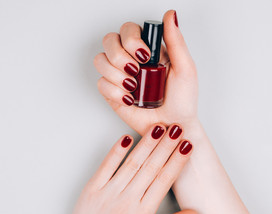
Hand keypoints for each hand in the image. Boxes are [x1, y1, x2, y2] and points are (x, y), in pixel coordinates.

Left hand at [66, 124, 196, 213]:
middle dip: (166, 146)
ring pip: (132, 163)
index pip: (164, 180)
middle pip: (151, 168)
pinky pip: (106, 166)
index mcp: (142, 213)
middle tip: (176, 129)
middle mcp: (127, 200)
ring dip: (146, 144)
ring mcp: (108, 192)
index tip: (187, 146)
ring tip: (158, 128)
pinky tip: (126, 138)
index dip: (177, 161)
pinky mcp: (92, 188)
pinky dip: (116, 151)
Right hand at [94, 10, 197, 134]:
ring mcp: (119, 75)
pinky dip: (115, 91)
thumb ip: (176, 40)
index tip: (146, 55)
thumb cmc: (182, 100)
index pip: (128, 29)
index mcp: (148, 49)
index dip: (131, 39)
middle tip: (136, 70)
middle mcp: (130, 59)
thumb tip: (171, 14)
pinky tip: (130, 99)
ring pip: (100, 60)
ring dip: (117, 74)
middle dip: (120, 55)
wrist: (172, 126)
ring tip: (134, 87)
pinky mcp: (111, 92)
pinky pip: (101, 84)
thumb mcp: (185, 68)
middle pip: (109, 40)